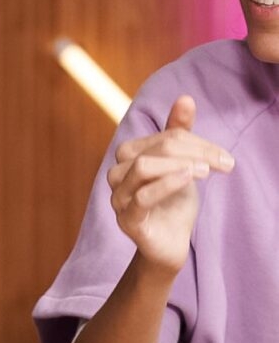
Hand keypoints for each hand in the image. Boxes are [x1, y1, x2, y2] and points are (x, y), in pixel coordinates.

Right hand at [107, 95, 234, 271]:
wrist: (169, 245)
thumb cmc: (172, 203)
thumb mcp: (181, 165)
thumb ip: (178, 133)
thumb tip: (185, 98)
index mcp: (128, 156)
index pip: (164, 138)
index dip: (196, 142)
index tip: (224, 157)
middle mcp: (118, 174)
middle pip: (155, 149)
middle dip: (193, 152)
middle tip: (223, 163)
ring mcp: (118, 197)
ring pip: (143, 167)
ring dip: (180, 165)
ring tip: (206, 172)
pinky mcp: (127, 220)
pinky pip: (142, 197)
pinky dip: (167, 183)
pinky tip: (189, 179)